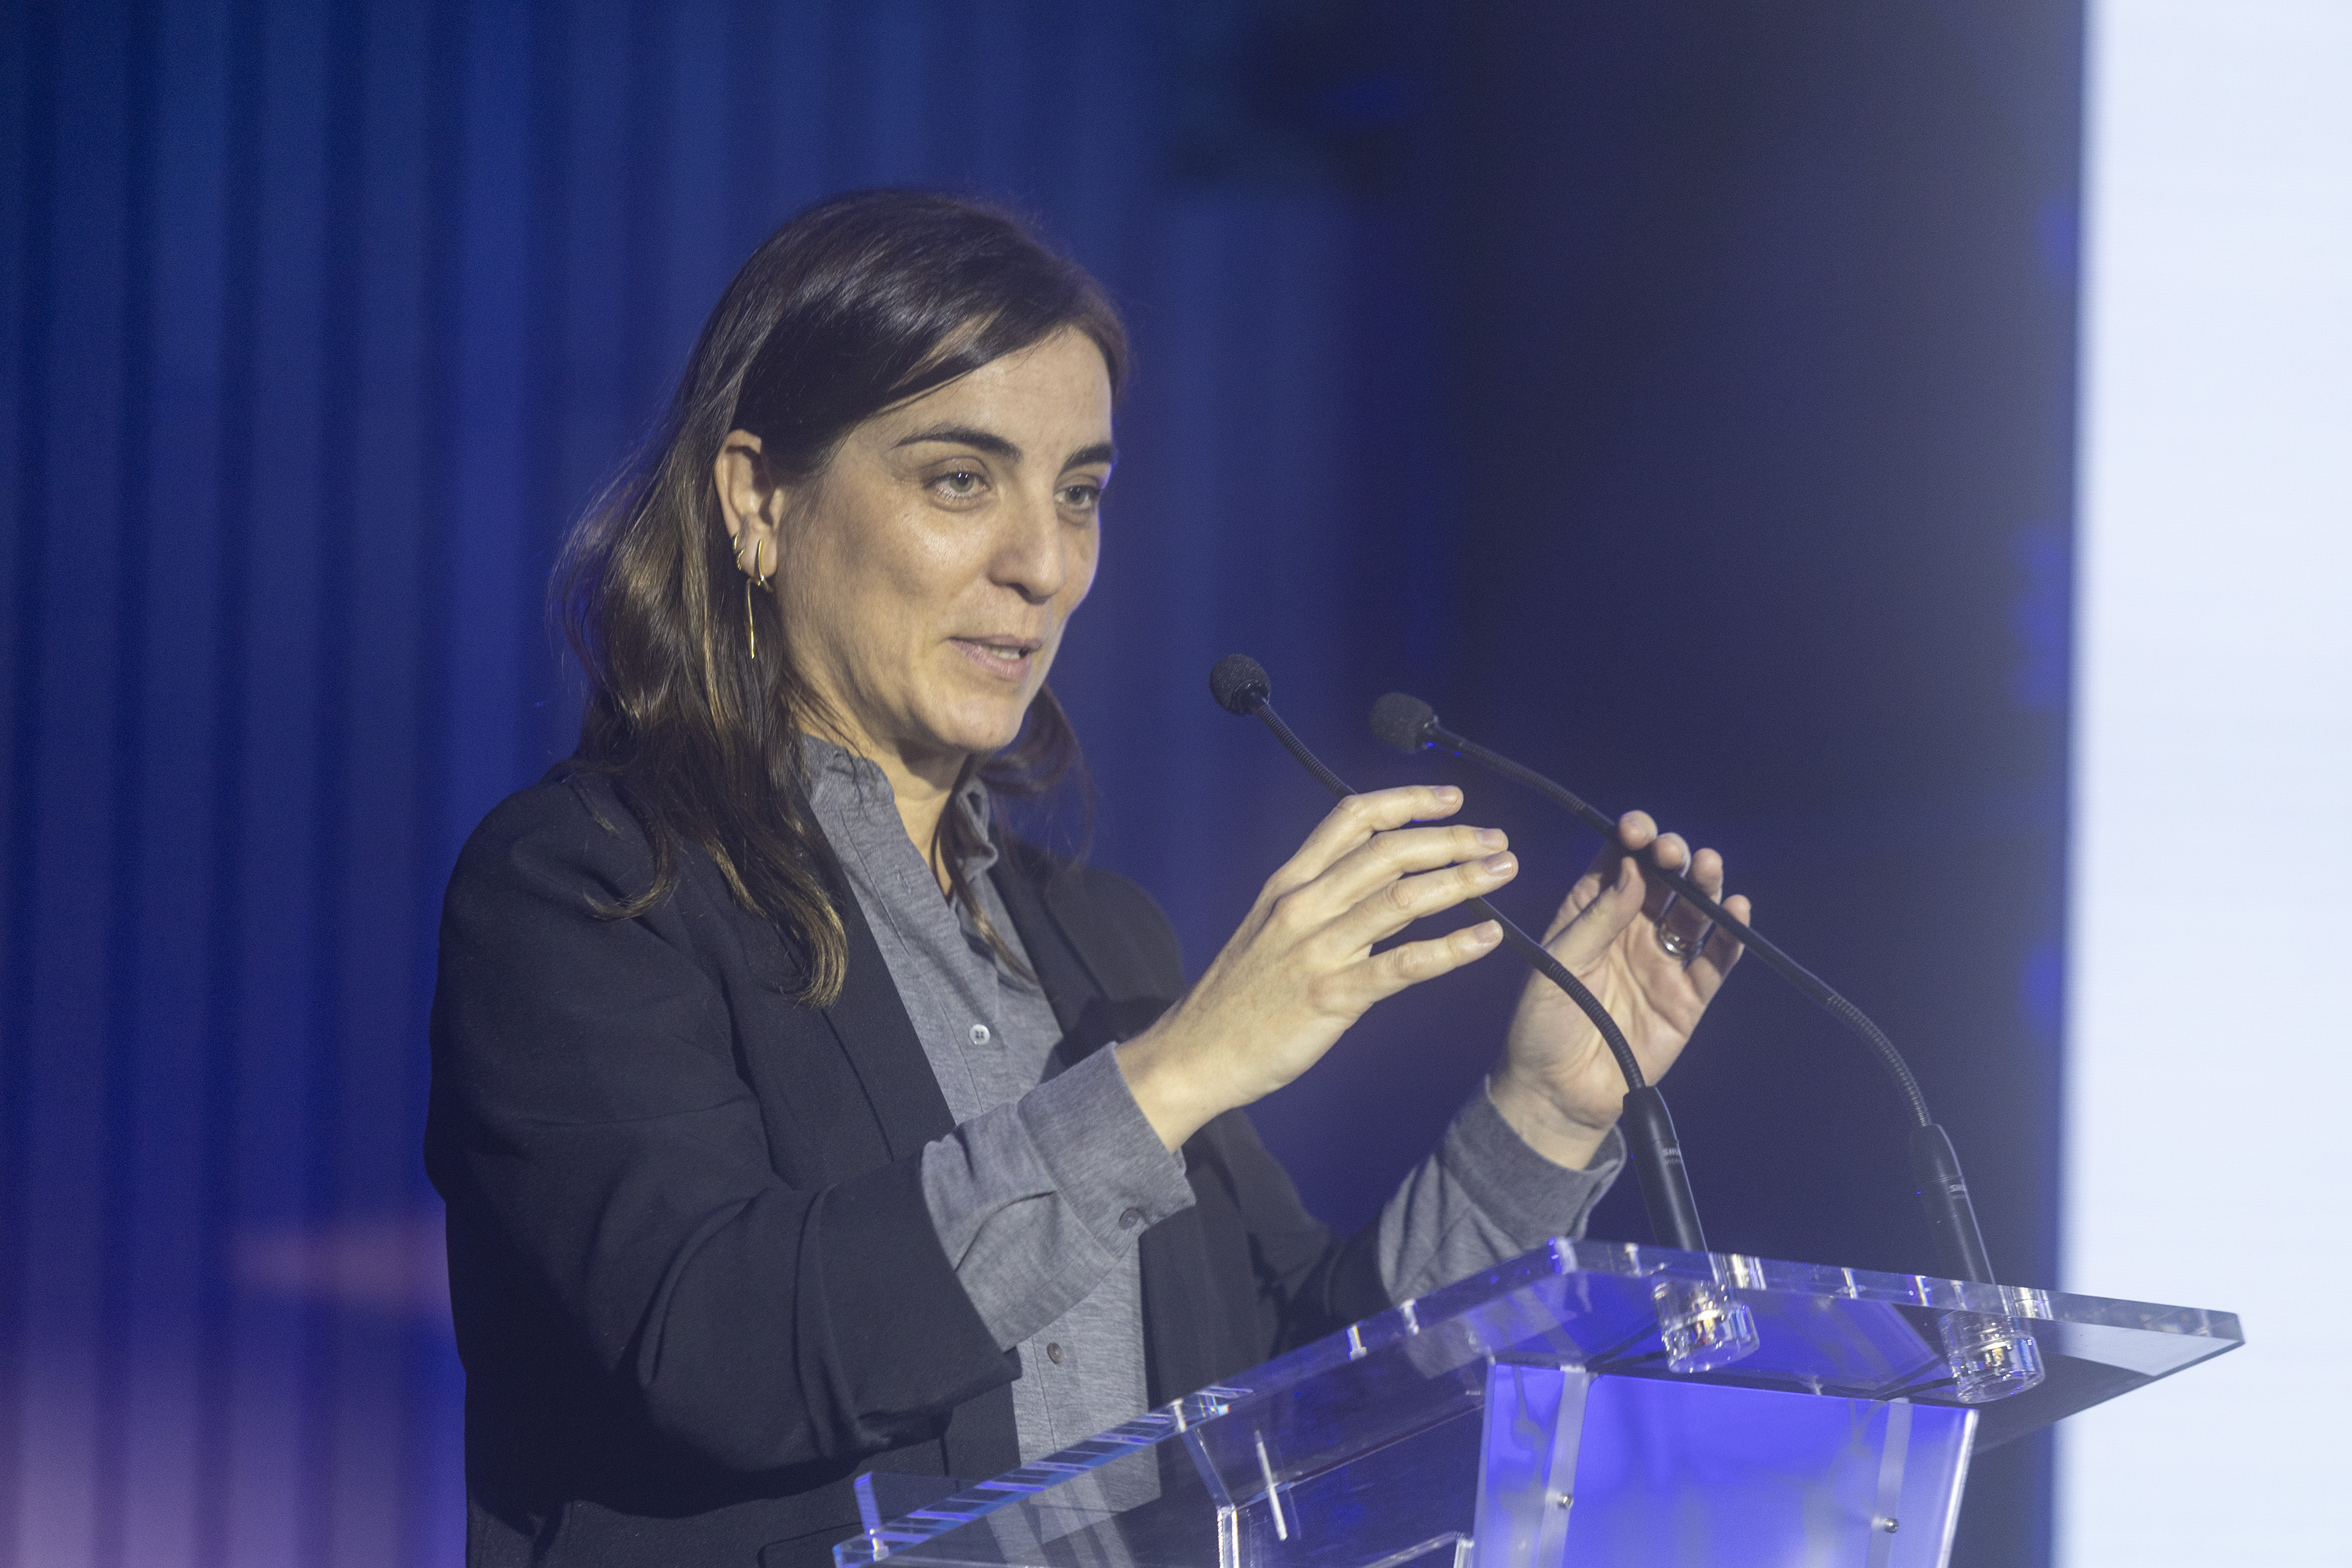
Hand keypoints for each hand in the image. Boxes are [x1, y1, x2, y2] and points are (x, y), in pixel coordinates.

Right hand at [1117, 786, 1515, 1148]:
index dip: (1407, 801)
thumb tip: (1379, 871)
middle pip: (1387, 851)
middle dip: (1450, 838)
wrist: (1193, 1053)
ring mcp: (1317, 950)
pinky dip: (1451, 948)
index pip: (1351, 818)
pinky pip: (1402, 965)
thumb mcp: (1270, 926)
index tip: (1452, 798)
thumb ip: (1320, 895)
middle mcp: (1304, 906)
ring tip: (1504, 871)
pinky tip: (1488, 938)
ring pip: (1401, 898)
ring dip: (1462, 879)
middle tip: (1496, 839)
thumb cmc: (1238, 995)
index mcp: (1289, 883)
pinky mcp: (1331, 997)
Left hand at [1487, 812, 1746, 1168]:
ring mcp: (1662, 962)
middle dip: (1671, 858)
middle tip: (1673, 852)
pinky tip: (1737, 910)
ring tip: (1709, 866)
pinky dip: (1731, 937)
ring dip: (1705, 886)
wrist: (1557, 1092)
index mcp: (1592, 913)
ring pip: (1693, 914)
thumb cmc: (1543, 1023)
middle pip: (1663, 882)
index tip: (1637, 830)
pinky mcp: (1687, 997)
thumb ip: (1596, 918)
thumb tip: (1631, 868)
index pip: (1619, 863)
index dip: (1632, 840)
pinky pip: (1715, 962)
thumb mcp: (1558, 963)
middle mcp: (1631, 930)